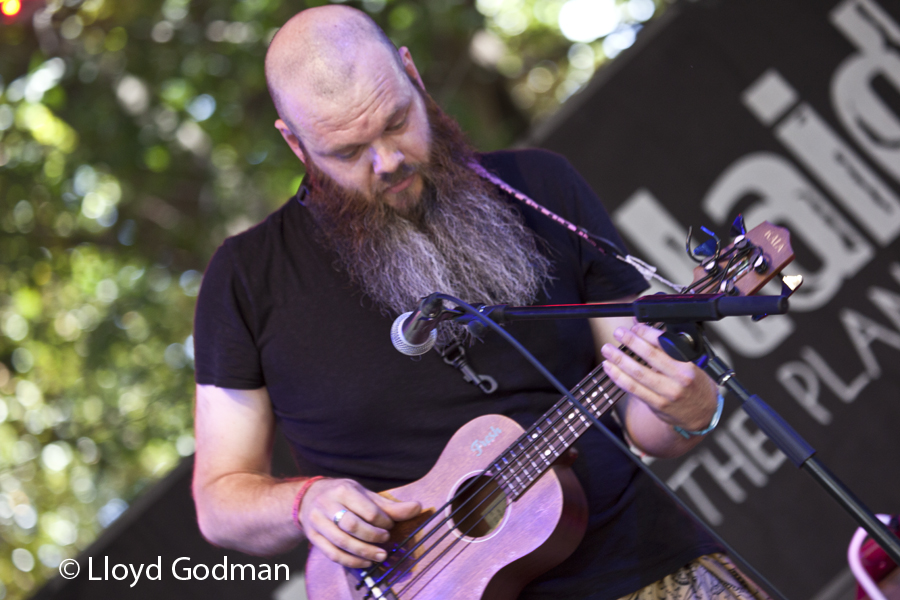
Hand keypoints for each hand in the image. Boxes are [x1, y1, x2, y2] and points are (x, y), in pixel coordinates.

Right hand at [298, 478, 420, 568]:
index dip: (383, 521)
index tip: (390, 525)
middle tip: (386, 540)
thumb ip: (389, 505)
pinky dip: (351, 561)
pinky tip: (365, 562)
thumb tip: (417, 508)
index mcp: (343, 490)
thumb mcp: (364, 494)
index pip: (368, 510)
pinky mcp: (313, 537)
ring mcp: (317, 522)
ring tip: (381, 556)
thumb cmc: (343, 496)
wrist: (308, 497)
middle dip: (373, 537)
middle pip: (353, 526)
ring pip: (342, 542)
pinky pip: (333, 554)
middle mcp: (327, 504)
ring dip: (364, 552)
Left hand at [600, 322, 717, 431]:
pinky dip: (619, 377)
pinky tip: (610, 368)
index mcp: (688, 363)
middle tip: (618, 333)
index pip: (665, 344)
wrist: (702, 413)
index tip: (635, 327)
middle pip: (650, 356)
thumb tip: (641, 324)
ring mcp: (668, 393)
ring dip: (619, 359)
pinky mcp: (657, 404)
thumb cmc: (694, 383)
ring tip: (607, 350)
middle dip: (631, 342)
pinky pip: (634, 389)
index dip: (646, 333)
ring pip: (638, 373)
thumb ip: (665, 345)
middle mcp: (679, 378)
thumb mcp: (688, 362)